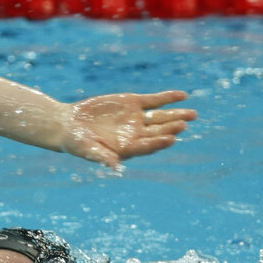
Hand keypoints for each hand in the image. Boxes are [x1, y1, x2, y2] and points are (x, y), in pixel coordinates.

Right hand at [61, 91, 196, 167]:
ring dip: (176, 115)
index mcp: (127, 149)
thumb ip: (102, 157)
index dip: (158, 142)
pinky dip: (168, 98)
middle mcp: (136, 135)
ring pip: (161, 116)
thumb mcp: (86, 150)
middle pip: (158, 131)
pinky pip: (155, 100)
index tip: (171, 139)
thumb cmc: (76, 143)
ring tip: (193, 114)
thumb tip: (116, 167)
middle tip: (184, 124)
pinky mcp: (134, 103)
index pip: (147, 146)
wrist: (69, 125)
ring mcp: (137, 119)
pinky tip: (183, 95)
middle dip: (171, 127)